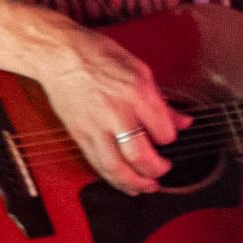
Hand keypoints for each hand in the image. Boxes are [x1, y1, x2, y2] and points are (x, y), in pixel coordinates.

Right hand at [33, 27, 189, 194]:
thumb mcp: (140, 70)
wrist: (59, 54)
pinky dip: (113, 178)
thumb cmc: (98, 56)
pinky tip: (124, 183)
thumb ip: (162, 102)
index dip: (170, 138)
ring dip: (135, 183)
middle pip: (140, 155)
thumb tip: (183, 121)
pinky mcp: (79, 134)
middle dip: (156, 170)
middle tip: (163, 171)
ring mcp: (95, 126)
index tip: (168, 137)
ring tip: (147, 187)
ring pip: (116, 167)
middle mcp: (116, 113)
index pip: (163, 131)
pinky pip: (97, 163)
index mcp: (137, 94)